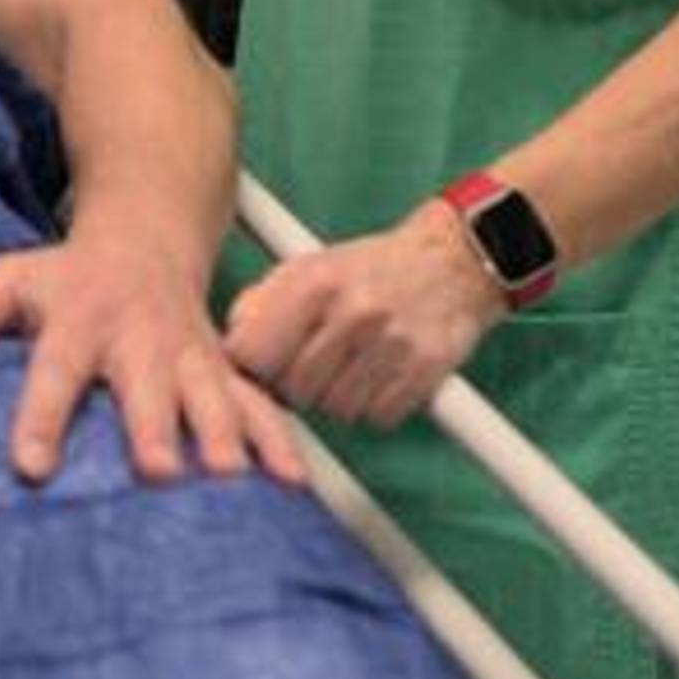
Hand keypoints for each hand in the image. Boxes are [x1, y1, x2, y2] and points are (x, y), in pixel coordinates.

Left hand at [0, 228, 306, 486]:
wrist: (148, 237)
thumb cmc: (65, 277)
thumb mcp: (10, 278)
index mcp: (79, 322)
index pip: (54, 373)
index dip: (42, 419)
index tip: (33, 466)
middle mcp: (140, 341)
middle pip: (147, 389)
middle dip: (155, 428)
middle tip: (160, 472)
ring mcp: (191, 358)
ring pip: (212, 399)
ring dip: (225, 439)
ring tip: (233, 482)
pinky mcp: (226, 373)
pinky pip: (260, 408)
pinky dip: (280, 443)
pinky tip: (295, 486)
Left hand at [220, 201, 505, 428]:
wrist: (450, 261)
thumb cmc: (367, 269)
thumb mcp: (306, 267)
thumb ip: (260, 304)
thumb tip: (228, 349)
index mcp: (314, 283)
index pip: (252, 355)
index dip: (252, 366)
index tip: (262, 363)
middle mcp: (353, 312)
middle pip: (293, 391)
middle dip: (295, 385)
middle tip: (311, 363)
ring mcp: (392, 343)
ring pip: (336, 410)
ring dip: (336, 399)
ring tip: (348, 365)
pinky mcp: (426, 370)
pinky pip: (379, 417)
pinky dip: (375, 406)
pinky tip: (379, 375)